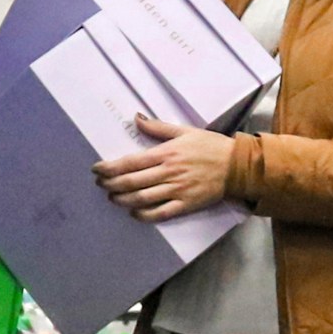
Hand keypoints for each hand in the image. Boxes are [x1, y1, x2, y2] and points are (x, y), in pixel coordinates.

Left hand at [95, 116, 233, 222]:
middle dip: (111, 185)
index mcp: (166, 153)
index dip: (110, 168)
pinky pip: (160, 213)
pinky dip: (143, 215)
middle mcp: (168, 172)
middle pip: (132, 182)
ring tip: (113, 198)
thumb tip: (135, 118)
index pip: (131, 162)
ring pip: (142, 198)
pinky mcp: (185, 205)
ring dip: (123, 200)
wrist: (236, 166)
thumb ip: (158, 128)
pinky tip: (134, 212)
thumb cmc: (210, 146)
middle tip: (101, 185)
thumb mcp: (184, 131)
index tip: (96, 170)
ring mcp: (177, 190)